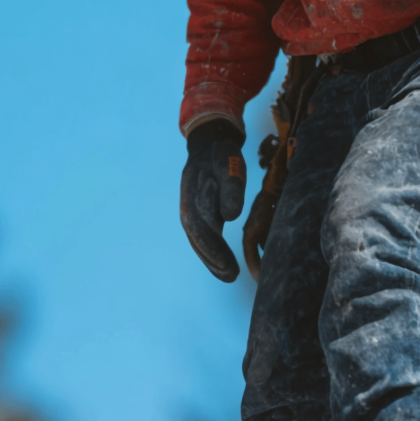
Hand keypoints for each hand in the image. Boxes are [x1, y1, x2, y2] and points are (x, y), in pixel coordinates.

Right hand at [180, 119, 246, 281]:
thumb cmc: (221, 155)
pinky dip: (210, 251)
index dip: (215, 250)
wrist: (208, 144)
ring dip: (211, 260)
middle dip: (213, 260)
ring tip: (226, 275)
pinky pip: (202, 236)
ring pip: (198, 241)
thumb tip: (230, 215)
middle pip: (199, 240)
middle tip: (231, 276)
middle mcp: (188, 208)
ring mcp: (191, 211)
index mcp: (194, 197)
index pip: (203, 229)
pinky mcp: (199, 213)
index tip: (228, 266)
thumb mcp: (228, 163)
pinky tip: (220, 263)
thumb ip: (231, 187)